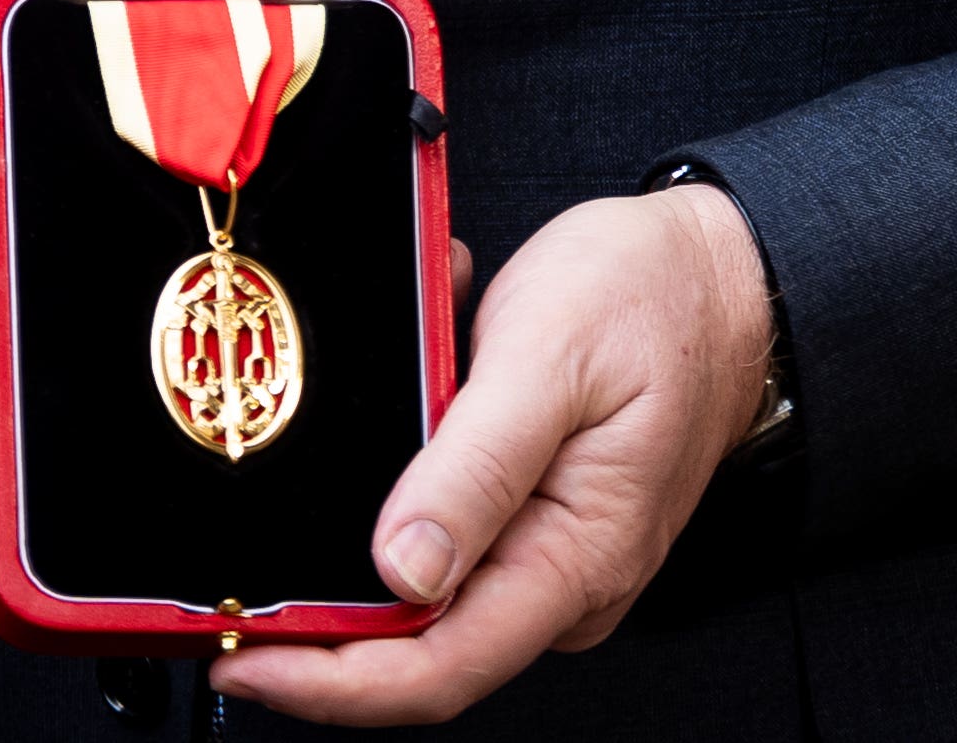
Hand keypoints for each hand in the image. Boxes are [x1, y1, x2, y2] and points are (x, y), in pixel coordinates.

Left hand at [219, 181, 775, 725]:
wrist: (723, 273)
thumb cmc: (651, 301)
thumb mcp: (548, 358)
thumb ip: (474, 468)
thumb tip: (400, 570)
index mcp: (575, 558)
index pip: (437, 668)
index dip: (330, 683)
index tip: (244, 659)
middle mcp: (566, 582)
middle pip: (419, 650)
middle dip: (320, 633)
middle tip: (232, 592)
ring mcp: (553, 558)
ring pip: (425, 597)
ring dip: (355, 552)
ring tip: (327, 458)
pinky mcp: (538, 525)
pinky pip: (447, 538)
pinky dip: (400, 493)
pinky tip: (394, 419)